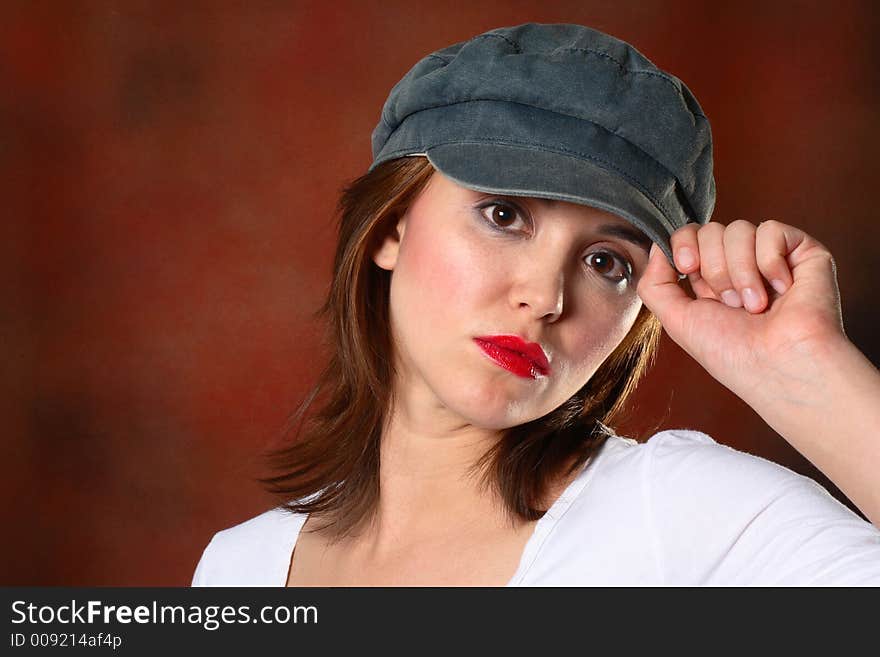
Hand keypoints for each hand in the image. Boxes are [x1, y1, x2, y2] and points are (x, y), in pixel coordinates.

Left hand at [637, 220, 846, 405]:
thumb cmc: (734, 355)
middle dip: (714, 268)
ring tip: (755, 304)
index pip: (688, 236)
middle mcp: (739, 265)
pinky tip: (781, 288)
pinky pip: (771, 230)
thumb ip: (655, 284)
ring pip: (738, 229)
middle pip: (710, 230)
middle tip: (731, 304)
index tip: (688, 268)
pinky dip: (770, 262)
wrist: (780, 366)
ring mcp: (771, 257)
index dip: (683, 246)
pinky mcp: (802, 252)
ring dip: (741, 271)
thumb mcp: (677, 321)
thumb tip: (656, 247)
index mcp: (710, 280)